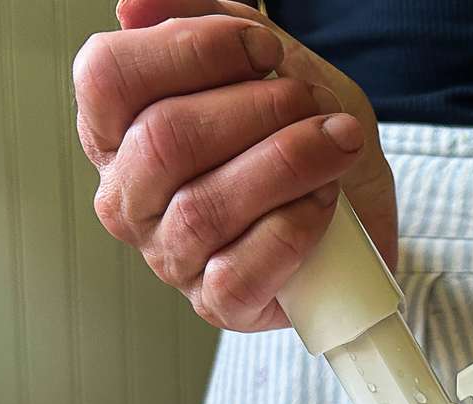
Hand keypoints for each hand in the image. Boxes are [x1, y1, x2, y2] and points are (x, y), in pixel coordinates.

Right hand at [73, 0, 395, 330]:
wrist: (363, 201)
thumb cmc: (302, 130)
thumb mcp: (267, 59)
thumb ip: (207, 20)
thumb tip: (133, 4)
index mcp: (117, 127)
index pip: (109, 76)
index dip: (194, 49)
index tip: (265, 48)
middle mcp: (129, 195)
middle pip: (165, 139)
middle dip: (260, 108)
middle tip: (312, 102)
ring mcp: (168, 257)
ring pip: (204, 209)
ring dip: (289, 162)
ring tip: (336, 142)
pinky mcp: (217, 305)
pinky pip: (238, 272)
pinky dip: (294, 229)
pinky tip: (324, 204)